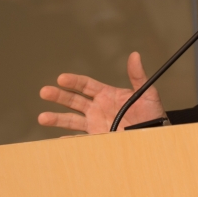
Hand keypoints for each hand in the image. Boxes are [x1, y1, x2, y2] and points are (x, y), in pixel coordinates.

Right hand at [38, 51, 165, 133]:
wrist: (154, 135)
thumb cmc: (151, 113)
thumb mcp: (146, 93)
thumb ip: (138, 76)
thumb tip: (135, 55)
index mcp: (106, 94)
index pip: (85, 85)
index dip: (73, 81)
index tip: (62, 78)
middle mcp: (97, 108)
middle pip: (73, 100)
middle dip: (59, 96)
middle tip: (45, 91)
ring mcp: (95, 124)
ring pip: (72, 120)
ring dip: (57, 118)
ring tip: (43, 117)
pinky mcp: (97, 139)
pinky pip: (80, 140)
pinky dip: (69, 140)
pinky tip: (58, 139)